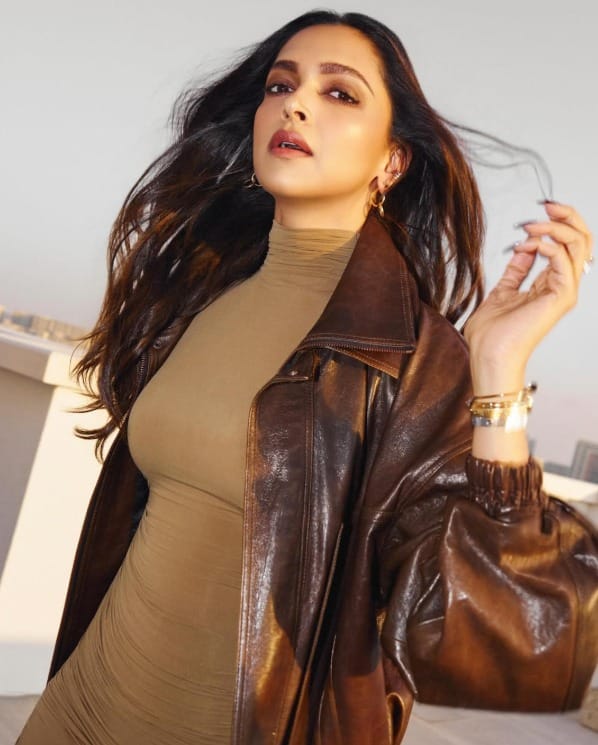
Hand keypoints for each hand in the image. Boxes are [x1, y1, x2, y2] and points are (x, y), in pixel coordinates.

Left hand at [464, 201, 592, 394]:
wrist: (488, 354)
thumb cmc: (492, 333)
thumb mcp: (503, 290)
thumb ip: (517, 270)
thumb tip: (523, 248)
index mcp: (552, 284)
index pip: (568, 245)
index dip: (557, 223)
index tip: (536, 212)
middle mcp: (563, 286)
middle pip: (582, 241)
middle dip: (567, 216)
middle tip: (546, 205)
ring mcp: (565, 292)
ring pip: (579, 245)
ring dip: (555, 228)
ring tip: (531, 227)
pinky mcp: (561, 297)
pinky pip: (564, 260)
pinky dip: (546, 245)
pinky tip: (527, 245)